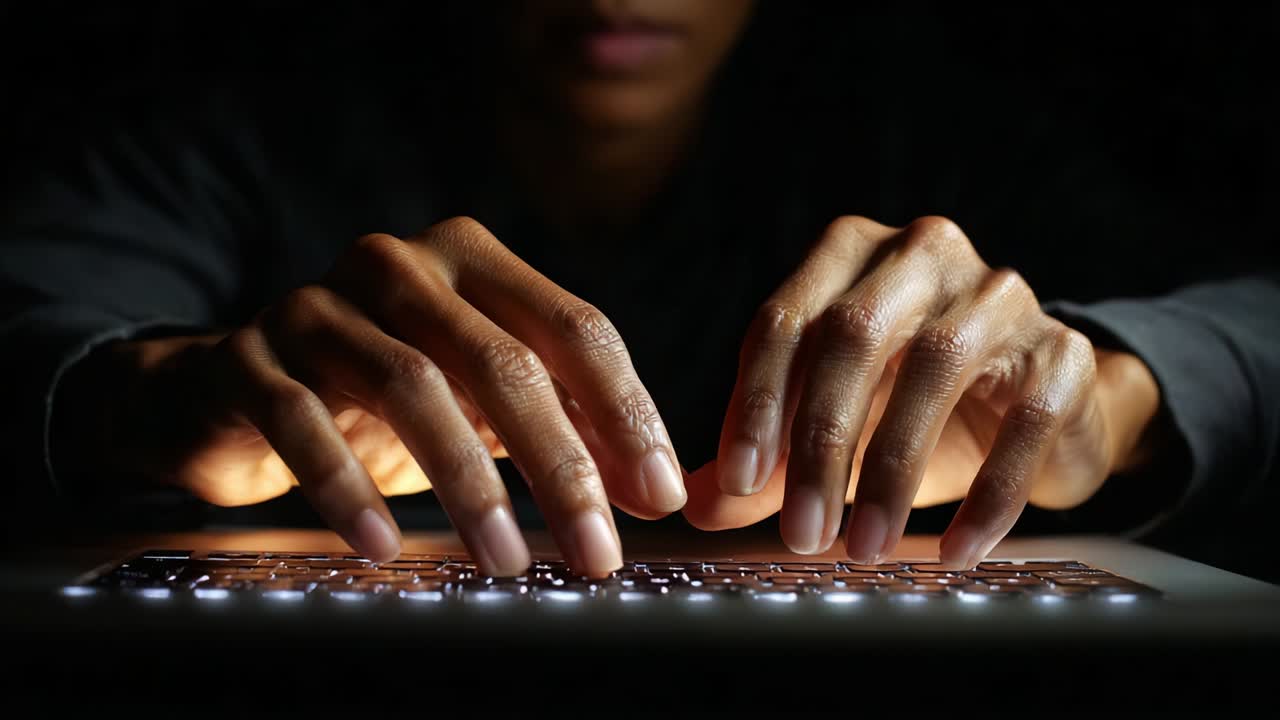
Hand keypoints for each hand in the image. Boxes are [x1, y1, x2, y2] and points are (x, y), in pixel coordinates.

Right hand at [65, 217, 685, 574]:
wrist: (228, 390)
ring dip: (470, 485)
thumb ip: (560, 424)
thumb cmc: (377, 399)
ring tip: (509, 561)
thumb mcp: (478, 400)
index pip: (574, 327)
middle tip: (598, 551)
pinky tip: (384, 546)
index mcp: (471, 261)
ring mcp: (318, 306)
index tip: (660, 495)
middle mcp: (399, 265)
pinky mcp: (248, 358)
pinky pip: (302, 422)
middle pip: (502, 361)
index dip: (626, 412)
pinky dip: (346, 488)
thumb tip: (648, 490)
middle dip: (562, 464)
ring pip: (413, 387)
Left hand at [682, 216, 1159, 566]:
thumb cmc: (917, 408)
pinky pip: (1023, 420)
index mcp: (849, 255)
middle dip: (819, 444)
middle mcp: (921, 253)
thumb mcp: (836, 425)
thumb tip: (699, 504)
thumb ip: (767, 458)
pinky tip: (954, 551)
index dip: (755, 402)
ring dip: (892, 470)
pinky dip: (987, 495)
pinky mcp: (1062, 351)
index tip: (739, 483)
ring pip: (933, 368)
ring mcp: (998, 293)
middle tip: (803, 533)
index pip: (785, 320)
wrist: (1041, 408)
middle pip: (851, 337)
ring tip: (866, 547)